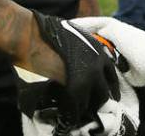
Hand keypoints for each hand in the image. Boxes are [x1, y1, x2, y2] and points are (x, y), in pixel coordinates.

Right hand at [31, 11, 119, 125]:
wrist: (32, 36)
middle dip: (96, 100)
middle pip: (103, 95)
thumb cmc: (47, 32)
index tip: (108, 94)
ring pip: (90, 104)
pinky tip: (65, 113)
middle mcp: (96, 68)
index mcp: (98, 53)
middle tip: (88, 105)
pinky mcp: (72, 91)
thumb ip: (84, 51)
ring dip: (83, 107)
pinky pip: (75, 109)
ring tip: (74, 109)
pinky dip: (71, 112)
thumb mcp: (75, 36)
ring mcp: (85, 80)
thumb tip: (83, 63)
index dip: (109, 86)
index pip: (112, 77)